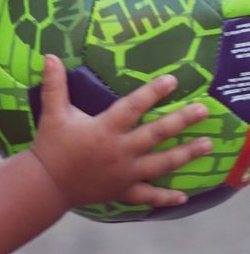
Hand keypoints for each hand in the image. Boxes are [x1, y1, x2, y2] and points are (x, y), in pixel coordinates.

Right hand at [31, 55, 211, 208]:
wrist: (45, 184)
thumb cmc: (50, 146)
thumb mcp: (52, 113)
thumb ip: (54, 85)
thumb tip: (50, 56)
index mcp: (105, 129)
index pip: (134, 107)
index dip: (153, 92)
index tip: (172, 80)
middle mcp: (120, 151)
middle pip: (156, 134)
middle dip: (181, 121)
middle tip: (203, 111)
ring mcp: (124, 173)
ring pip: (161, 163)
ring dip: (185, 154)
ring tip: (207, 145)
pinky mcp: (122, 190)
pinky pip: (148, 195)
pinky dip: (165, 197)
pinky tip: (183, 196)